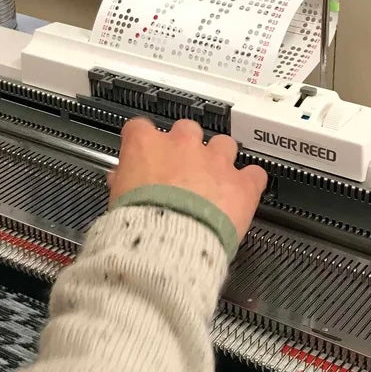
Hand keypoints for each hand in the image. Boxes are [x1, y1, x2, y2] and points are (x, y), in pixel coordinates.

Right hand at [108, 119, 267, 241]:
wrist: (169, 244)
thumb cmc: (140, 225)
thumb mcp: (117, 201)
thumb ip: (122, 183)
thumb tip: (120, 180)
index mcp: (146, 146)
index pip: (140, 127)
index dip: (143, 141)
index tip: (146, 153)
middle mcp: (182, 145)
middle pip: (186, 130)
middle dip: (186, 147)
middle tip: (182, 170)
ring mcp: (215, 161)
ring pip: (224, 144)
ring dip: (220, 159)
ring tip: (215, 181)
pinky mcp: (240, 183)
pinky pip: (254, 173)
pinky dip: (249, 182)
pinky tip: (243, 193)